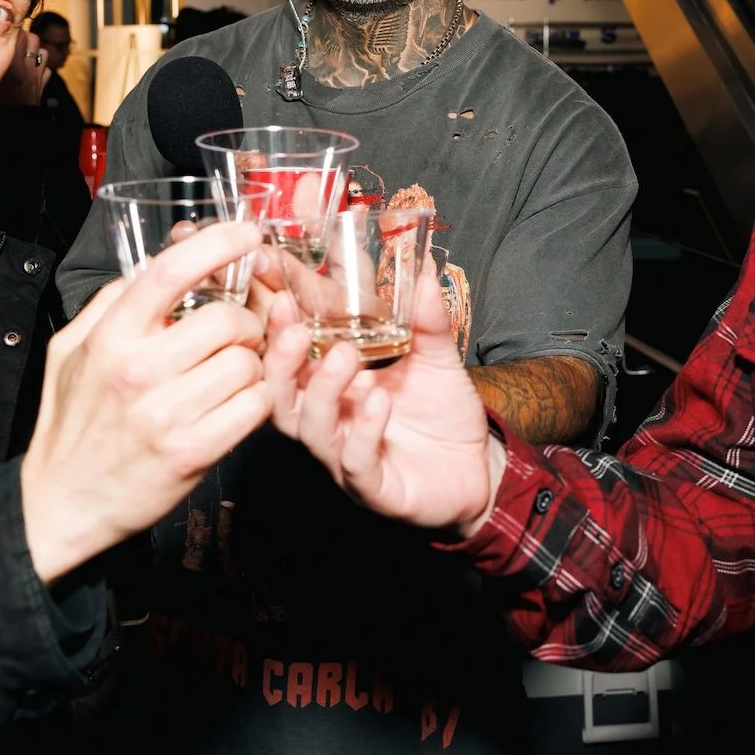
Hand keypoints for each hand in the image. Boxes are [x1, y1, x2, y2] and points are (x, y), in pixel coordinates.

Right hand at [0, 28, 51, 107]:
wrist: (16, 126)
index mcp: (12, 64)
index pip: (18, 33)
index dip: (9, 31)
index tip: (1, 32)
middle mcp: (27, 67)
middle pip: (33, 37)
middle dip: (23, 38)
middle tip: (11, 43)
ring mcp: (37, 75)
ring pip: (42, 51)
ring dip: (34, 51)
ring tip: (21, 57)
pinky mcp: (43, 85)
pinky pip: (46, 69)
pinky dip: (39, 68)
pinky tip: (28, 73)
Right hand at [20, 222, 271, 581]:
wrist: (63, 502)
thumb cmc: (72, 423)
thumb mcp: (68, 352)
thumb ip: (107, 304)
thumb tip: (149, 266)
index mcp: (110, 338)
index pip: (169, 271)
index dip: (218, 243)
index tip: (247, 233)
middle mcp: (137, 371)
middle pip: (227, 320)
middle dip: (246, 323)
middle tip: (238, 336)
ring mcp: (166, 414)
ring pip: (247, 365)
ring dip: (252, 365)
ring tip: (232, 374)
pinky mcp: (192, 453)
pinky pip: (253, 408)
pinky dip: (255, 401)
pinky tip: (236, 404)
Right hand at [263, 267, 502, 537]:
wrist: (477, 468)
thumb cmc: (442, 411)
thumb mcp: (436, 354)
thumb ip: (427, 315)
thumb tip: (426, 268)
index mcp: (332, 378)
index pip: (295, 344)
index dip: (280, 314)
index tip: (277, 280)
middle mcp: (328, 415)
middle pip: (279, 390)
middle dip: (278, 356)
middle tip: (291, 322)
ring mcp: (344, 452)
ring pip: (308, 426)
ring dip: (320, 389)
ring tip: (344, 356)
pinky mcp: (373, 486)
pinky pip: (355, 461)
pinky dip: (364, 430)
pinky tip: (379, 402)